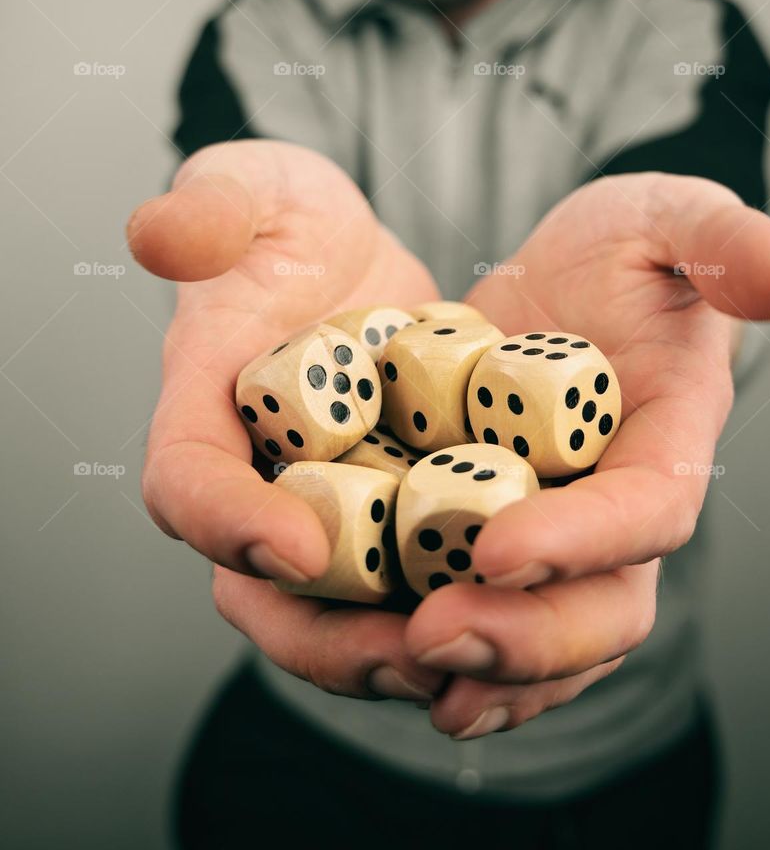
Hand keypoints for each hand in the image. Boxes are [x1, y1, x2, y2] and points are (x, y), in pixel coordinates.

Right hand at [128, 139, 444, 704]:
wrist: (346, 255)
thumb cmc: (286, 220)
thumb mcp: (255, 191)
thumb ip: (213, 206)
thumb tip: (162, 232)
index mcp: (205, 411)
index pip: (186, 482)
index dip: (226, 521)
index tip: (295, 541)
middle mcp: (260, 483)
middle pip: (266, 591)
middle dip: (327, 636)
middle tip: (403, 647)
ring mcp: (328, 511)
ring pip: (345, 613)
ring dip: (399, 651)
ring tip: (471, 658)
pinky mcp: (395, 518)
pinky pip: (416, 587)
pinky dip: (460, 616)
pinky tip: (527, 625)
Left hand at [405, 172, 769, 738]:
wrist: (564, 279)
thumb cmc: (625, 249)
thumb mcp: (666, 219)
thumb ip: (721, 240)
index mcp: (667, 442)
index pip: (648, 513)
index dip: (583, 542)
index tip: (499, 549)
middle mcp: (614, 511)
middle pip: (599, 611)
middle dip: (524, 642)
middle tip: (434, 637)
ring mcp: (554, 538)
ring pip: (540, 644)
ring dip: (472, 673)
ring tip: (391, 668)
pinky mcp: (489, 539)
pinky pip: (477, 619)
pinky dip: (429, 653)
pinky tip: (367, 657)